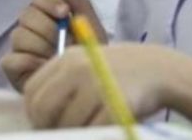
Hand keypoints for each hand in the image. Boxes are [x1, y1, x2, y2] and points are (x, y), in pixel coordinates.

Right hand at [2, 0, 106, 90]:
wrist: (87, 88)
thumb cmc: (88, 56)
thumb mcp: (92, 29)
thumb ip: (81, 6)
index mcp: (47, 15)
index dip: (49, 3)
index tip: (64, 13)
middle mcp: (31, 29)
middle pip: (26, 14)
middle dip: (47, 28)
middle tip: (64, 42)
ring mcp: (20, 48)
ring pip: (18, 35)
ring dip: (41, 46)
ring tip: (56, 58)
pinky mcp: (13, 69)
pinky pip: (10, 59)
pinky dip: (27, 62)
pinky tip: (44, 68)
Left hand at [23, 43, 176, 128]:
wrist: (159, 70)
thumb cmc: (118, 74)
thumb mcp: (86, 67)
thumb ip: (62, 85)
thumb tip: (37, 117)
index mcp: (67, 59)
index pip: (32, 91)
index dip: (34, 113)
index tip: (44, 124)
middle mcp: (78, 69)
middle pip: (43, 109)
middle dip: (47, 127)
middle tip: (59, 133)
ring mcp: (97, 85)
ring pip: (67, 124)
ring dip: (75, 133)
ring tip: (89, 127)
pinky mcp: (115, 104)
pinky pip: (92, 130)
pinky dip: (94, 134)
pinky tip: (103, 130)